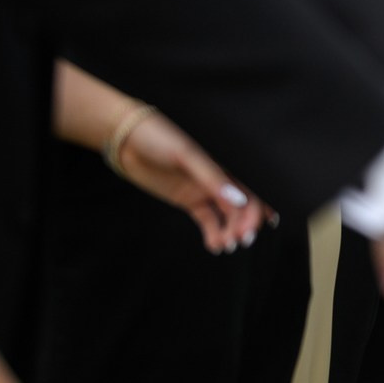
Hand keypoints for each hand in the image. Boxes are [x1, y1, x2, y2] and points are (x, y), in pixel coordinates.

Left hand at [107, 110, 269, 253]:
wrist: (126, 139)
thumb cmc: (159, 137)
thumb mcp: (187, 155)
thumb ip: (213, 178)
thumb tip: (239, 201)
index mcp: (225, 161)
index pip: (251, 188)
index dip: (256, 210)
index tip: (250, 229)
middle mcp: (219, 176)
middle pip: (242, 204)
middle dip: (244, 224)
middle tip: (239, 242)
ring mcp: (204, 189)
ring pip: (227, 214)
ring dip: (230, 231)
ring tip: (225, 245)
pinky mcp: (189, 199)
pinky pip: (208, 219)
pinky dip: (214, 232)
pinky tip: (214, 244)